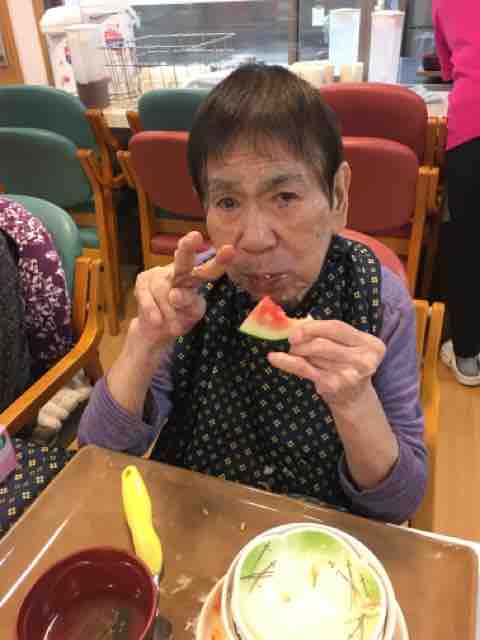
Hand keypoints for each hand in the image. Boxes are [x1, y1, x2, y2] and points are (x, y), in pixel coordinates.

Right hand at [132, 231, 234, 350]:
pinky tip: (157, 321)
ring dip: (169, 311)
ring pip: (163, 289)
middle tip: (195, 236)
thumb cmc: (179, 317)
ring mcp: (159, 274)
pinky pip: (147, 296)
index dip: (219, 261)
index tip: (230, 249)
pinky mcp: (143, 281)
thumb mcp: (191, 314)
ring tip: (176, 328)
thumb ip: (189, 305)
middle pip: (183, 259)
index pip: (209, 270)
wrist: (155, 329)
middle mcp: (179, 271)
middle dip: (188, 247)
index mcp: (195, 277)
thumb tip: (175, 294)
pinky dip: (153, 311)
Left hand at [267, 320, 385, 410]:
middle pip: (323, 342)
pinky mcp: (333, 385)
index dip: (313, 327)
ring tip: (296, 354)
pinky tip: (274, 358)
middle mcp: (364, 360)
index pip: (337, 327)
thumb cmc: (346, 366)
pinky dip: (286, 362)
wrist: (353, 399)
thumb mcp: (347, 347)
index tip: (296, 330)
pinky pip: (304, 368)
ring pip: (313, 354)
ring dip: (298, 352)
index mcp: (371, 344)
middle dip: (303, 340)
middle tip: (292, 343)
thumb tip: (296, 324)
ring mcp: (349, 374)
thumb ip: (329, 334)